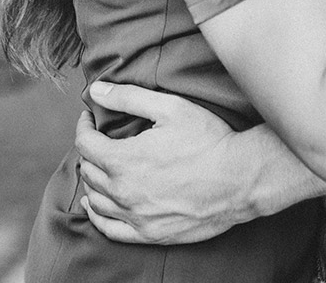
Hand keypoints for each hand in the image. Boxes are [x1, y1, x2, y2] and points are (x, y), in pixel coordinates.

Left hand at [75, 81, 250, 244]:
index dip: (84, 126)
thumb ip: (128, 98)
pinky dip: (97, 216)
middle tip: (98, 139)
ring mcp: (136, 216)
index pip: (86, 143)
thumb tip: (96, 92)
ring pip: (96, 200)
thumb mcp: (170, 108)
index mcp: (124, 159)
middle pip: (90, 171)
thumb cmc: (209, 140)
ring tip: (98, 167)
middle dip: (89, 151)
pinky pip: (110, 229)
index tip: (89, 119)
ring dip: (92, 180)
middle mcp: (124, 191)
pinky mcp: (151, 234)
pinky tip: (96, 205)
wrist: (241, 179)